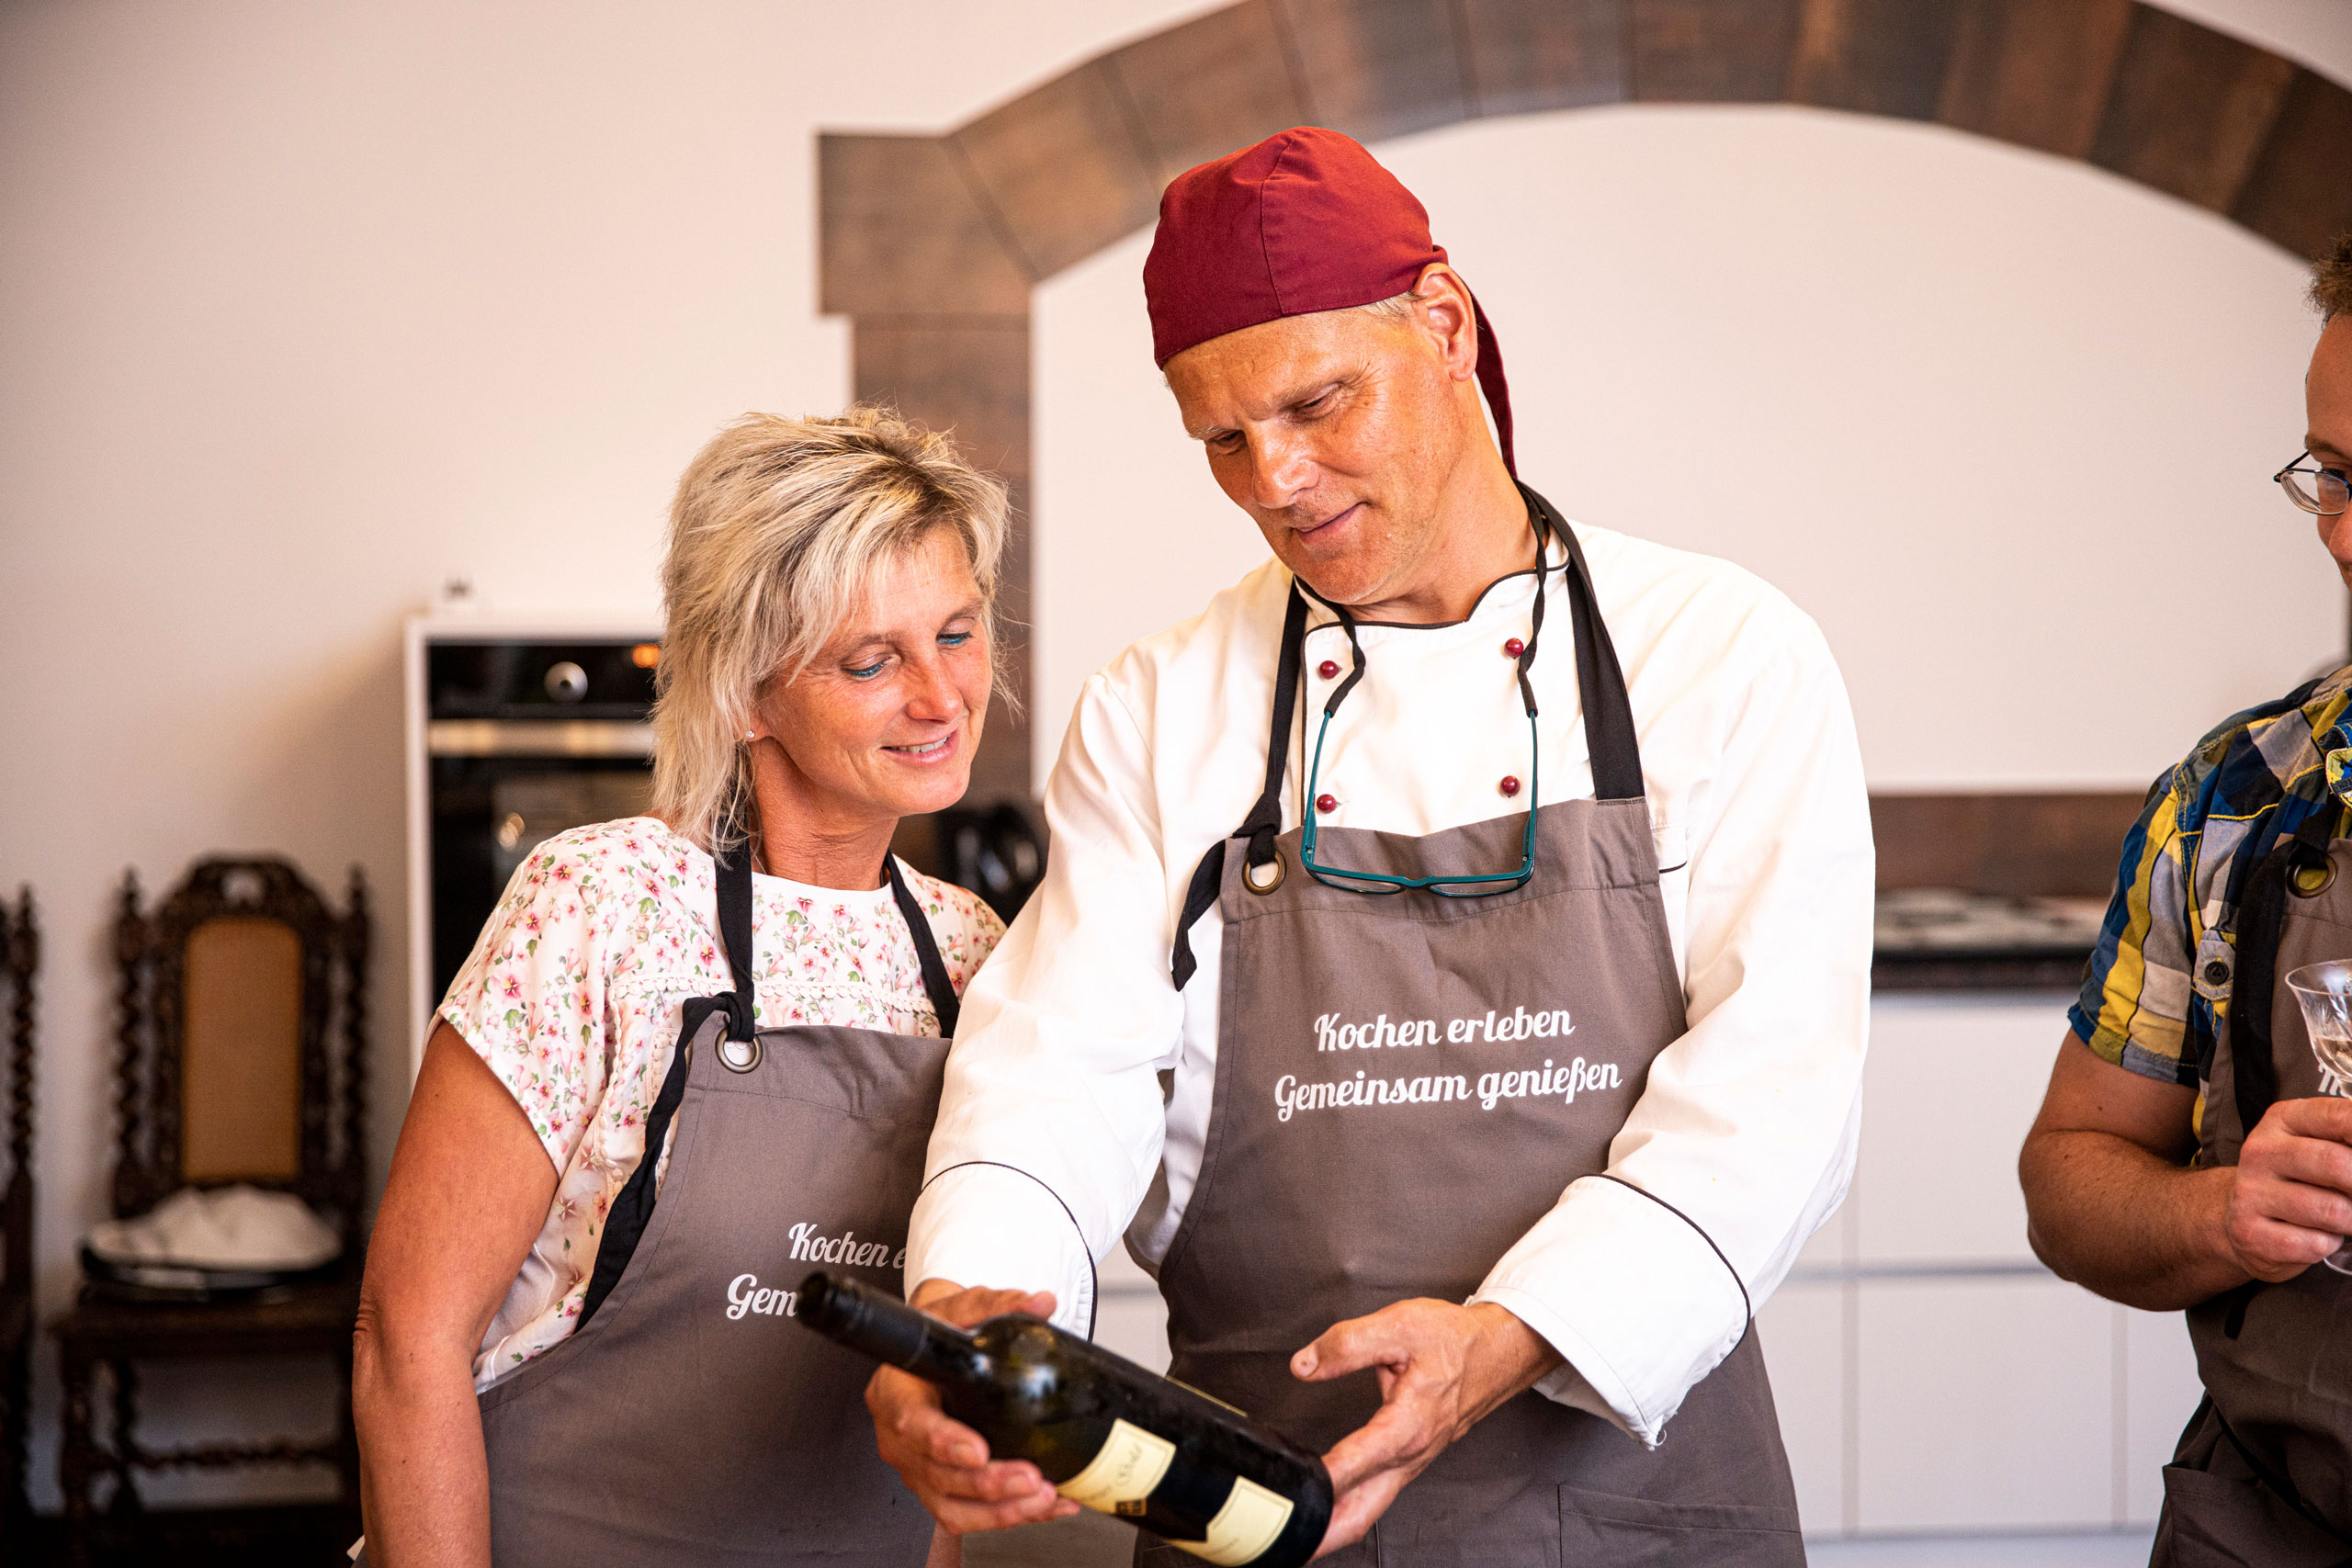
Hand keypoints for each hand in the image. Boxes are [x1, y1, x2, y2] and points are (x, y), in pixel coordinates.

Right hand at [865, 1280, 1080, 1535]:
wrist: (936, 1349)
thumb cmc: (941, 1331)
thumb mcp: (963, 1308)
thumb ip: (999, 1303)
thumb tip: (1041, 1302)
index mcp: (895, 1391)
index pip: (912, 1424)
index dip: (944, 1443)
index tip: (978, 1452)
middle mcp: (899, 1437)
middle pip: (937, 1474)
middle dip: (988, 1484)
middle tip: (1032, 1478)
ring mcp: (916, 1467)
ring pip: (951, 1506)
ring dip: (1000, 1511)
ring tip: (1044, 1499)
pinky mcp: (937, 1487)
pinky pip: (966, 1515)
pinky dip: (1007, 1517)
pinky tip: (1045, 1507)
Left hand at [1291, 1299, 1560, 1557]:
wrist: (1498, 1352)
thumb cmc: (1455, 1341)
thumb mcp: (1400, 1326)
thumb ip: (1348, 1345)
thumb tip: (1305, 1364)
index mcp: (1408, 1424)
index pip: (1356, 1462)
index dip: (1323, 1479)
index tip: (1293, 1491)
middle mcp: (1411, 1453)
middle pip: (1363, 1511)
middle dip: (1326, 1534)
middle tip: (1291, 1545)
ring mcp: (1412, 1461)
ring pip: (1370, 1508)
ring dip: (1335, 1527)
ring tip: (1300, 1538)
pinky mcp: (1411, 1459)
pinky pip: (1378, 1494)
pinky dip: (1351, 1509)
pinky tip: (1331, 1509)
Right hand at [2222, 1097, 2351, 1279]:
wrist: (2242, 1216)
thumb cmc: (2295, 1179)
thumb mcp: (2317, 1145)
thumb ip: (2346, 1141)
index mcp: (2283, 1120)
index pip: (2340, 1117)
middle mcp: (2261, 1151)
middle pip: (2337, 1164)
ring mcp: (2251, 1193)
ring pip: (2333, 1211)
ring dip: (2351, 1221)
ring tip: (2340, 1217)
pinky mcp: (2251, 1233)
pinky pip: (2315, 1243)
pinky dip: (2327, 1244)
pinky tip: (2314, 1234)